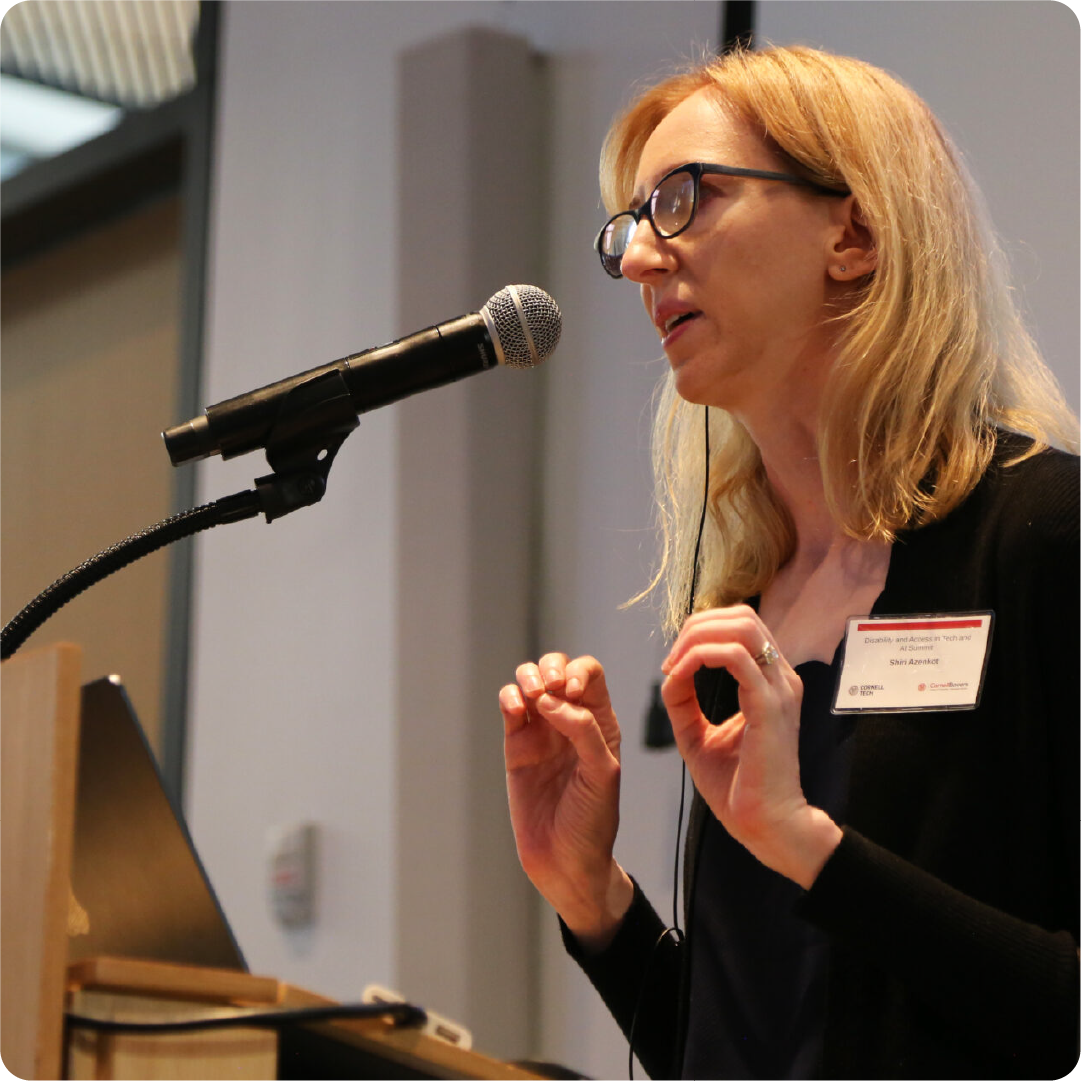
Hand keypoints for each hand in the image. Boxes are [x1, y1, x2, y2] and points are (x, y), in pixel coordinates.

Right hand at [499, 653, 632, 947]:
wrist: (565, 861)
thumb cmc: (593, 820)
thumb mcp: (602, 773)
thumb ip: (583, 730)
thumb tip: (551, 698)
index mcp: (599, 723)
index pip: (590, 674)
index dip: (579, 672)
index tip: (571, 692)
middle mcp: (569, 720)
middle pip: (558, 668)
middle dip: (551, 668)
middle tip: (550, 690)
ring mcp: (541, 731)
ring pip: (530, 681)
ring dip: (527, 676)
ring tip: (530, 696)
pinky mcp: (516, 746)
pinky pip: (509, 707)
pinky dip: (508, 698)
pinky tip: (514, 710)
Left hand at [661, 606, 840, 887]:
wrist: (765, 825)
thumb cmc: (739, 786)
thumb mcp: (700, 735)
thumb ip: (684, 701)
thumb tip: (670, 672)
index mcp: (770, 681)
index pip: (741, 625)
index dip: (701, 630)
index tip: (672, 663)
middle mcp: (780, 677)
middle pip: (742, 615)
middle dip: (697, 625)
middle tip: (670, 658)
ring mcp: (779, 688)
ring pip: (740, 627)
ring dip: (696, 639)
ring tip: (673, 666)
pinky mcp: (770, 705)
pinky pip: (734, 658)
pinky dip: (700, 658)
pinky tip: (680, 677)